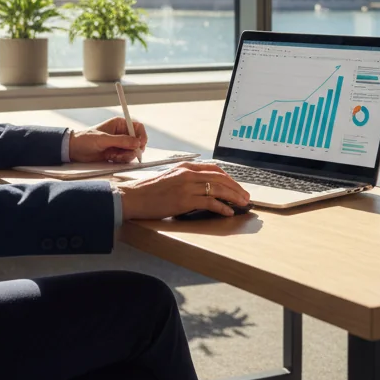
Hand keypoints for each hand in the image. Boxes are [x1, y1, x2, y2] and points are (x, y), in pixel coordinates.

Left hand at [67, 116, 147, 163]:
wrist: (74, 150)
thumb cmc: (85, 139)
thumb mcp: (103, 139)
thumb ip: (121, 141)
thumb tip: (137, 142)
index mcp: (119, 124)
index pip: (138, 127)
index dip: (141, 136)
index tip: (140, 145)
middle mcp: (121, 133)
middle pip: (137, 141)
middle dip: (133, 149)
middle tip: (125, 154)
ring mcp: (119, 144)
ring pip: (132, 151)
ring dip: (126, 156)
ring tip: (114, 156)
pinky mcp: (116, 153)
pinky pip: (126, 158)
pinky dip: (121, 160)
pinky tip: (111, 158)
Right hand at [117, 161, 249, 219]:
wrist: (133, 197)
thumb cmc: (149, 190)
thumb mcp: (169, 178)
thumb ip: (185, 179)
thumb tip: (200, 187)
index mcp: (185, 166)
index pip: (214, 168)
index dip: (228, 177)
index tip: (236, 185)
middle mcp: (188, 173)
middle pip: (220, 178)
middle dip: (236, 187)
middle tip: (246, 196)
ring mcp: (187, 186)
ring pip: (218, 189)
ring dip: (233, 197)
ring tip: (242, 204)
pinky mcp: (185, 200)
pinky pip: (209, 202)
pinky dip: (222, 207)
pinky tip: (228, 212)